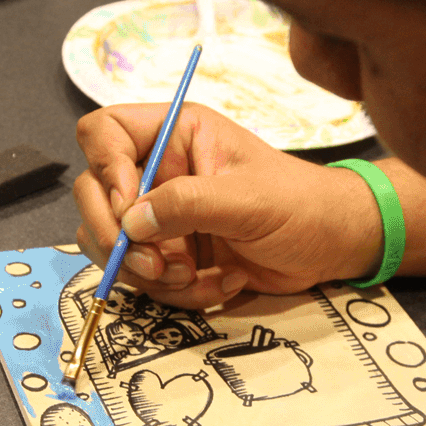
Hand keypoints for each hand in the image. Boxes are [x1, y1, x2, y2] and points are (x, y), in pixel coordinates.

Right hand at [74, 103, 384, 308]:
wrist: (331, 247)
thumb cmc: (302, 206)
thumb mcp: (248, 200)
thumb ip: (188, 205)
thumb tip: (131, 222)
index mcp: (176, 134)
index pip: (104, 132)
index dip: (105, 169)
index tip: (128, 207)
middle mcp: (160, 171)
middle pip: (93, 195)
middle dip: (118, 238)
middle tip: (157, 264)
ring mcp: (161, 215)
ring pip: (112, 245)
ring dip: (150, 274)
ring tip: (198, 275)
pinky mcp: (170, 254)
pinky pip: (143, 279)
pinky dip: (176, 292)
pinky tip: (220, 283)